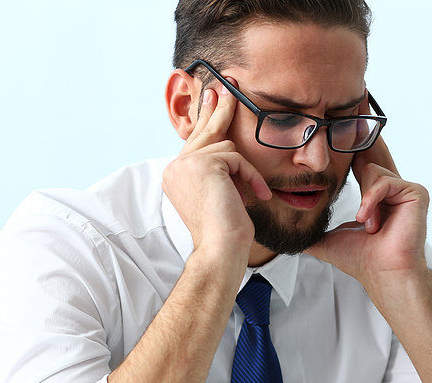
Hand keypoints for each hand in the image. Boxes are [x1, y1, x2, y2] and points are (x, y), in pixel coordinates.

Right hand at [162, 82, 271, 259]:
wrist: (221, 247)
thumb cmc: (224, 229)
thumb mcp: (218, 194)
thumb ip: (215, 170)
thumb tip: (225, 146)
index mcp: (174, 175)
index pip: (194, 142)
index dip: (205, 119)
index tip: (212, 98)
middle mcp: (174, 168)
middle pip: (202, 132)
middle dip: (218, 109)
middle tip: (228, 86)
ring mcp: (185, 164)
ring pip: (225, 146)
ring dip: (245, 171)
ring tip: (255, 192)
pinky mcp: (203, 163)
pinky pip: (236, 157)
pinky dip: (251, 176)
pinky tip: (258, 195)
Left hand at [306, 96, 429, 288]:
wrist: (382, 273)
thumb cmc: (362, 260)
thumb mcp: (328, 240)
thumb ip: (311, 231)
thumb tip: (286, 234)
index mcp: (375, 195)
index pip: (362, 162)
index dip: (351, 145)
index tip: (341, 124)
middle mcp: (392, 188)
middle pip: (372, 154)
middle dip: (359, 140)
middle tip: (351, 116)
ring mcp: (405, 190)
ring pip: (373, 170)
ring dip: (364, 199)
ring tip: (366, 223)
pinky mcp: (415, 193)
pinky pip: (385, 181)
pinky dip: (372, 200)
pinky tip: (370, 221)